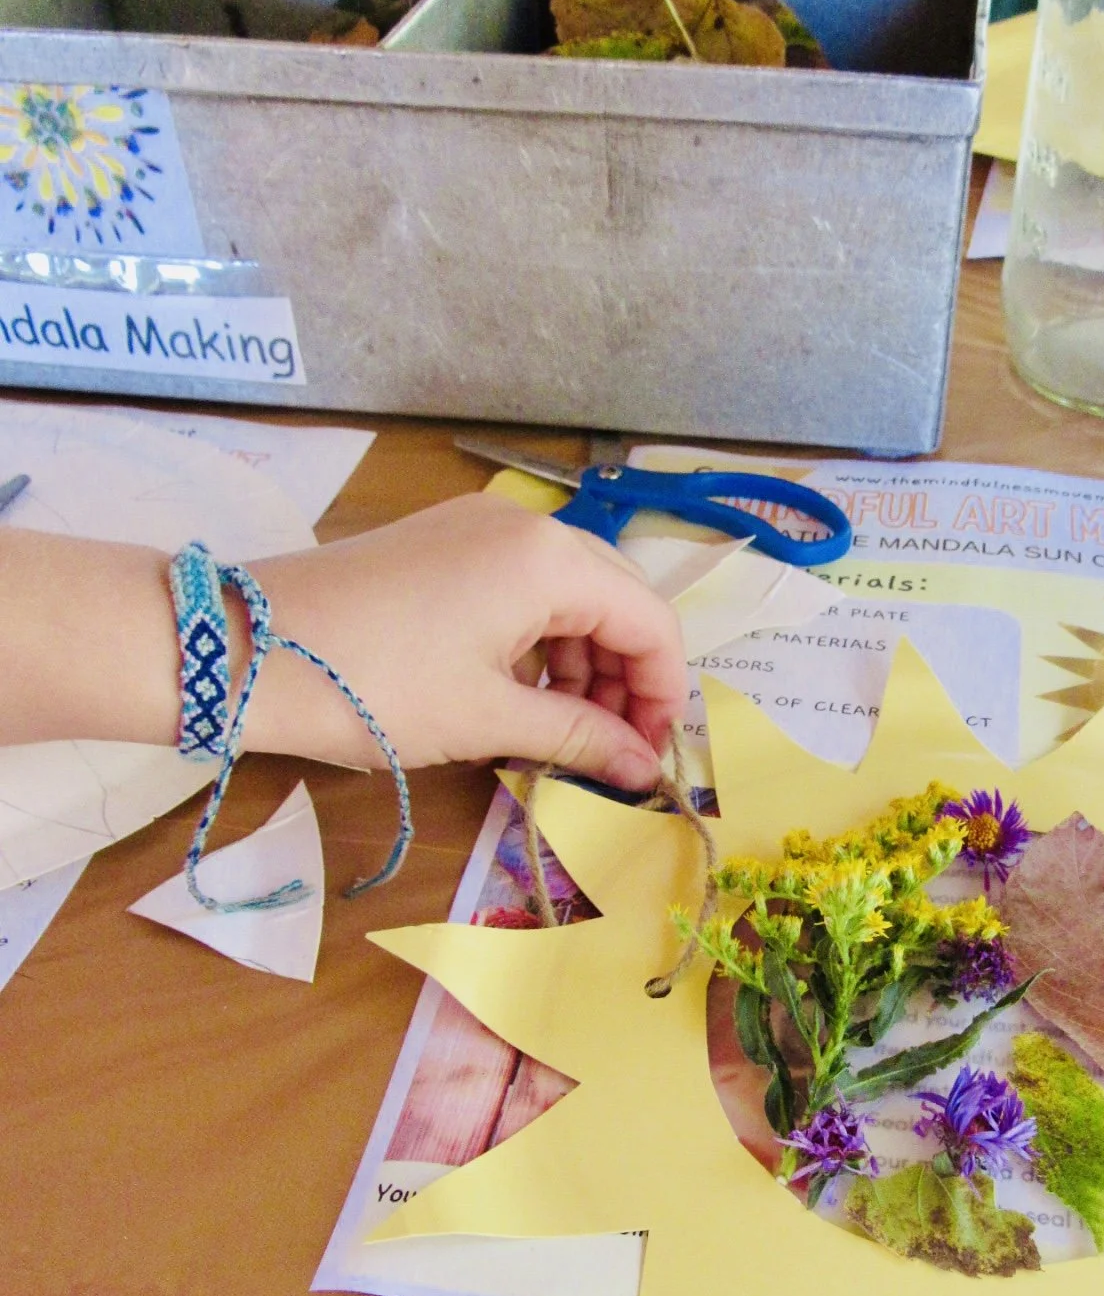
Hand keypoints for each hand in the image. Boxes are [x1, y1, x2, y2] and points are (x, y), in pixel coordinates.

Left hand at [240, 495, 688, 789]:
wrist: (245, 650)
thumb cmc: (375, 686)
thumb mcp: (488, 719)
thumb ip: (582, 738)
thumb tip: (644, 769)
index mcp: (549, 559)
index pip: (650, 621)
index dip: (665, 693)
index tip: (653, 756)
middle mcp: (526, 526)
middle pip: (616, 602)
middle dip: (627, 679)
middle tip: (613, 750)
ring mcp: (480, 528)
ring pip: (569, 597)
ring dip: (582, 666)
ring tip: (561, 733)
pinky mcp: (444, 544)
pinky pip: (522, 590)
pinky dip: (538, 644)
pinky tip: (519, 696)